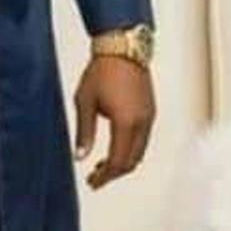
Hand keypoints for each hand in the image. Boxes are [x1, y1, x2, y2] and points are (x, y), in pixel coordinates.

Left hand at [73, 55, 155, 189]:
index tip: (92, 182)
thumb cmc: (102, 70)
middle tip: (95, 178)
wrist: (122, 47)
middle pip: (132, 162)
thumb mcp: (84, 102)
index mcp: (126, 122)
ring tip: (102, 165)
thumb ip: (84, 132)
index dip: (105, 177)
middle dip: (114, 174)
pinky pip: (143, 140)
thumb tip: (79, 156)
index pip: (118, 162)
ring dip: (123, 163)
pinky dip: (130, 150)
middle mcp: (142, 122)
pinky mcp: (150, 111)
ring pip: (139, 152)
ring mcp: (149, 117)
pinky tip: (115, 148)